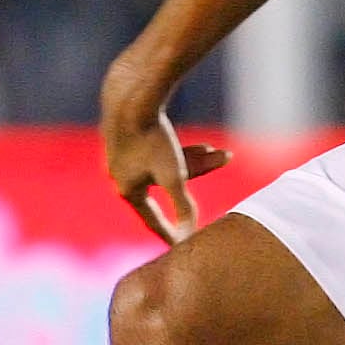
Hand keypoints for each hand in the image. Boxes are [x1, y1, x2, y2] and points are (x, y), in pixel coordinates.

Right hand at [101, 94, 232, 246]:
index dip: (170, 233)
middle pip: (168, 185)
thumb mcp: (173, 175)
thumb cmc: (153, 138)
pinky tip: (207, 148)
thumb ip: (182, 205)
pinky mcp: (129, 136)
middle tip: (223, 167)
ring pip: (168, 166)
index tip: (182, 247)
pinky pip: (161, 151)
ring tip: (223, 155)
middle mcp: (121, 175)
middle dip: (200, 176)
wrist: (132, 97)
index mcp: (127, 190)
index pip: (153, 220)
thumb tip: (189, 235)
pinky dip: (184, 152)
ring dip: (197, 162)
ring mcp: (123, 156)